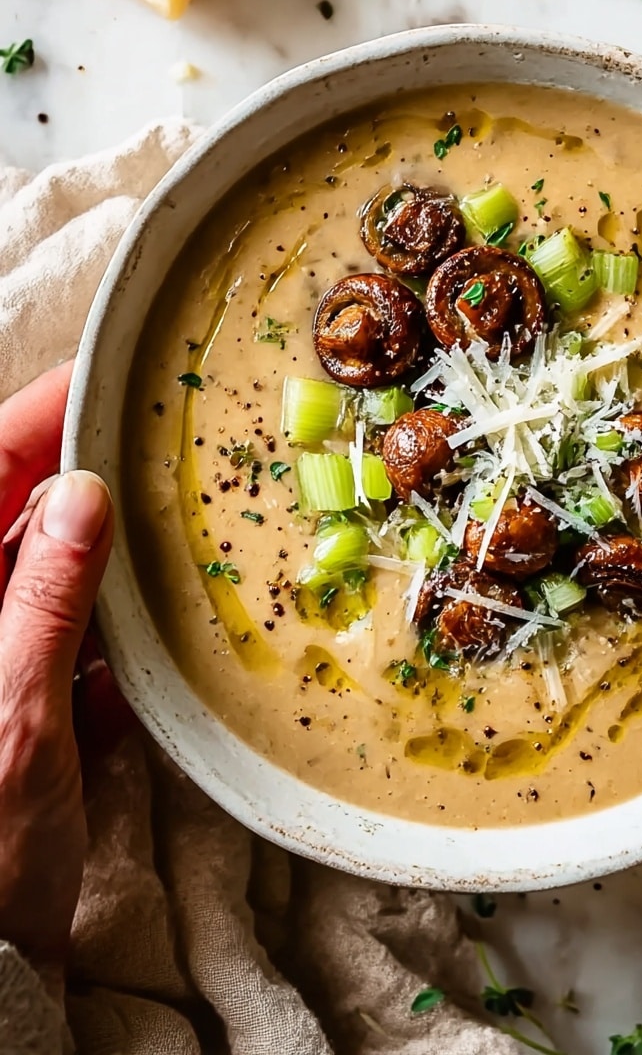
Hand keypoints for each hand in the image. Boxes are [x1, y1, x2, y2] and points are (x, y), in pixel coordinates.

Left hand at [0, 364, 113, 967]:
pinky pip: (73, 622)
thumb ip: (45, 600)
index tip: (100, 374)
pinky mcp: (27, 687)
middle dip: (86, 472)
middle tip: (161, 435)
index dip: (39, 417)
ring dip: (109, 545)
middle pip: (23, 510)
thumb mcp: (17, 715)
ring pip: (55, 565)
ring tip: (176, 509)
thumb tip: (82, 494)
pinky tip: (157, 610)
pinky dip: (114, 611)